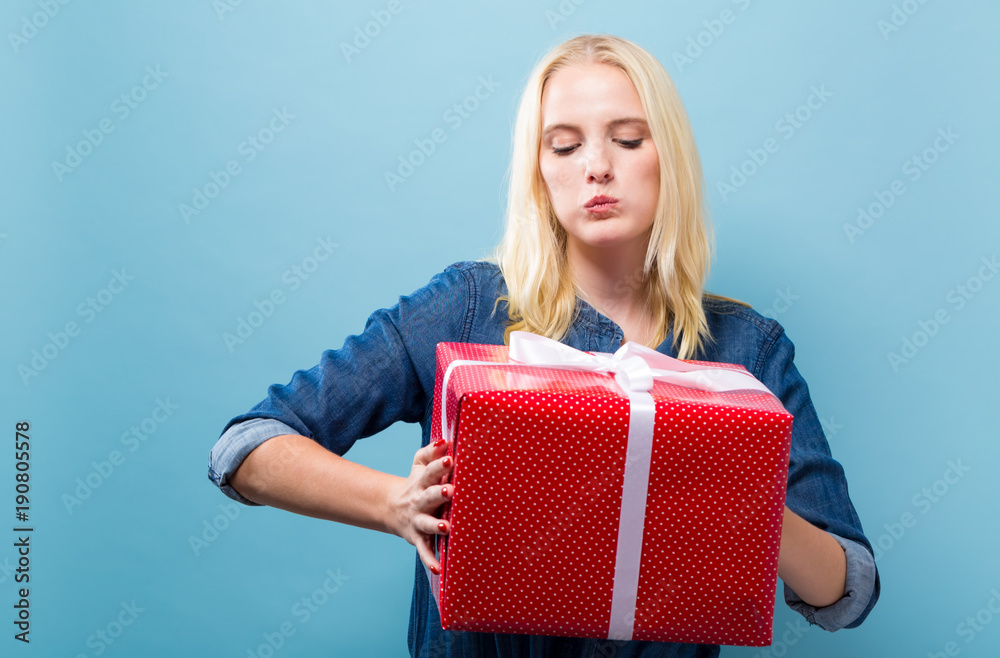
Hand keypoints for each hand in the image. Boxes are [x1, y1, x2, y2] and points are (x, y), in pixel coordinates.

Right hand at [386, 439, 454, 573]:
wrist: (393, 507)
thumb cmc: (416, 482)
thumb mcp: (419, 464)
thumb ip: (431, 452)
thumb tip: (445, 440)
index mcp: (422, 481)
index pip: (431, 471)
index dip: (439, 465)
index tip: (450, 459)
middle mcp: (419, 501)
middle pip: (429, 496)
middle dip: (439, 493)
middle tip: (451, 490)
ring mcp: (418, 520)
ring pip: (427, 524)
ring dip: (436, 525)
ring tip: (447, 526)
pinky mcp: (417, 538)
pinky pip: (424, 550)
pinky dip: (430, 560)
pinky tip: (439, 570)